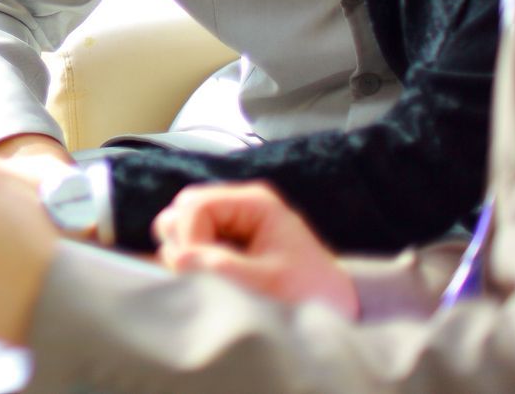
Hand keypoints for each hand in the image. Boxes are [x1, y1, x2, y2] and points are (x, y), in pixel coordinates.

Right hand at [152, 181, 358, 317]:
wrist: (337, 311)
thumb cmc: (311, 295)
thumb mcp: (269, 281)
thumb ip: (223, 267)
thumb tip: (178, 259)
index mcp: (255, 203)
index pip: (196, 206)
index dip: (188, 237)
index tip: (191, 270)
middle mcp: (240, 206)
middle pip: (185, 209)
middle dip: (183, 241)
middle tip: (193, 273)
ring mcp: (233, 224)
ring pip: (184, 225)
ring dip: (185, 252)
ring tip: (203, 279)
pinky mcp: (228, 243)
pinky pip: (193, 243)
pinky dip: (192, 261)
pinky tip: (207, 280)